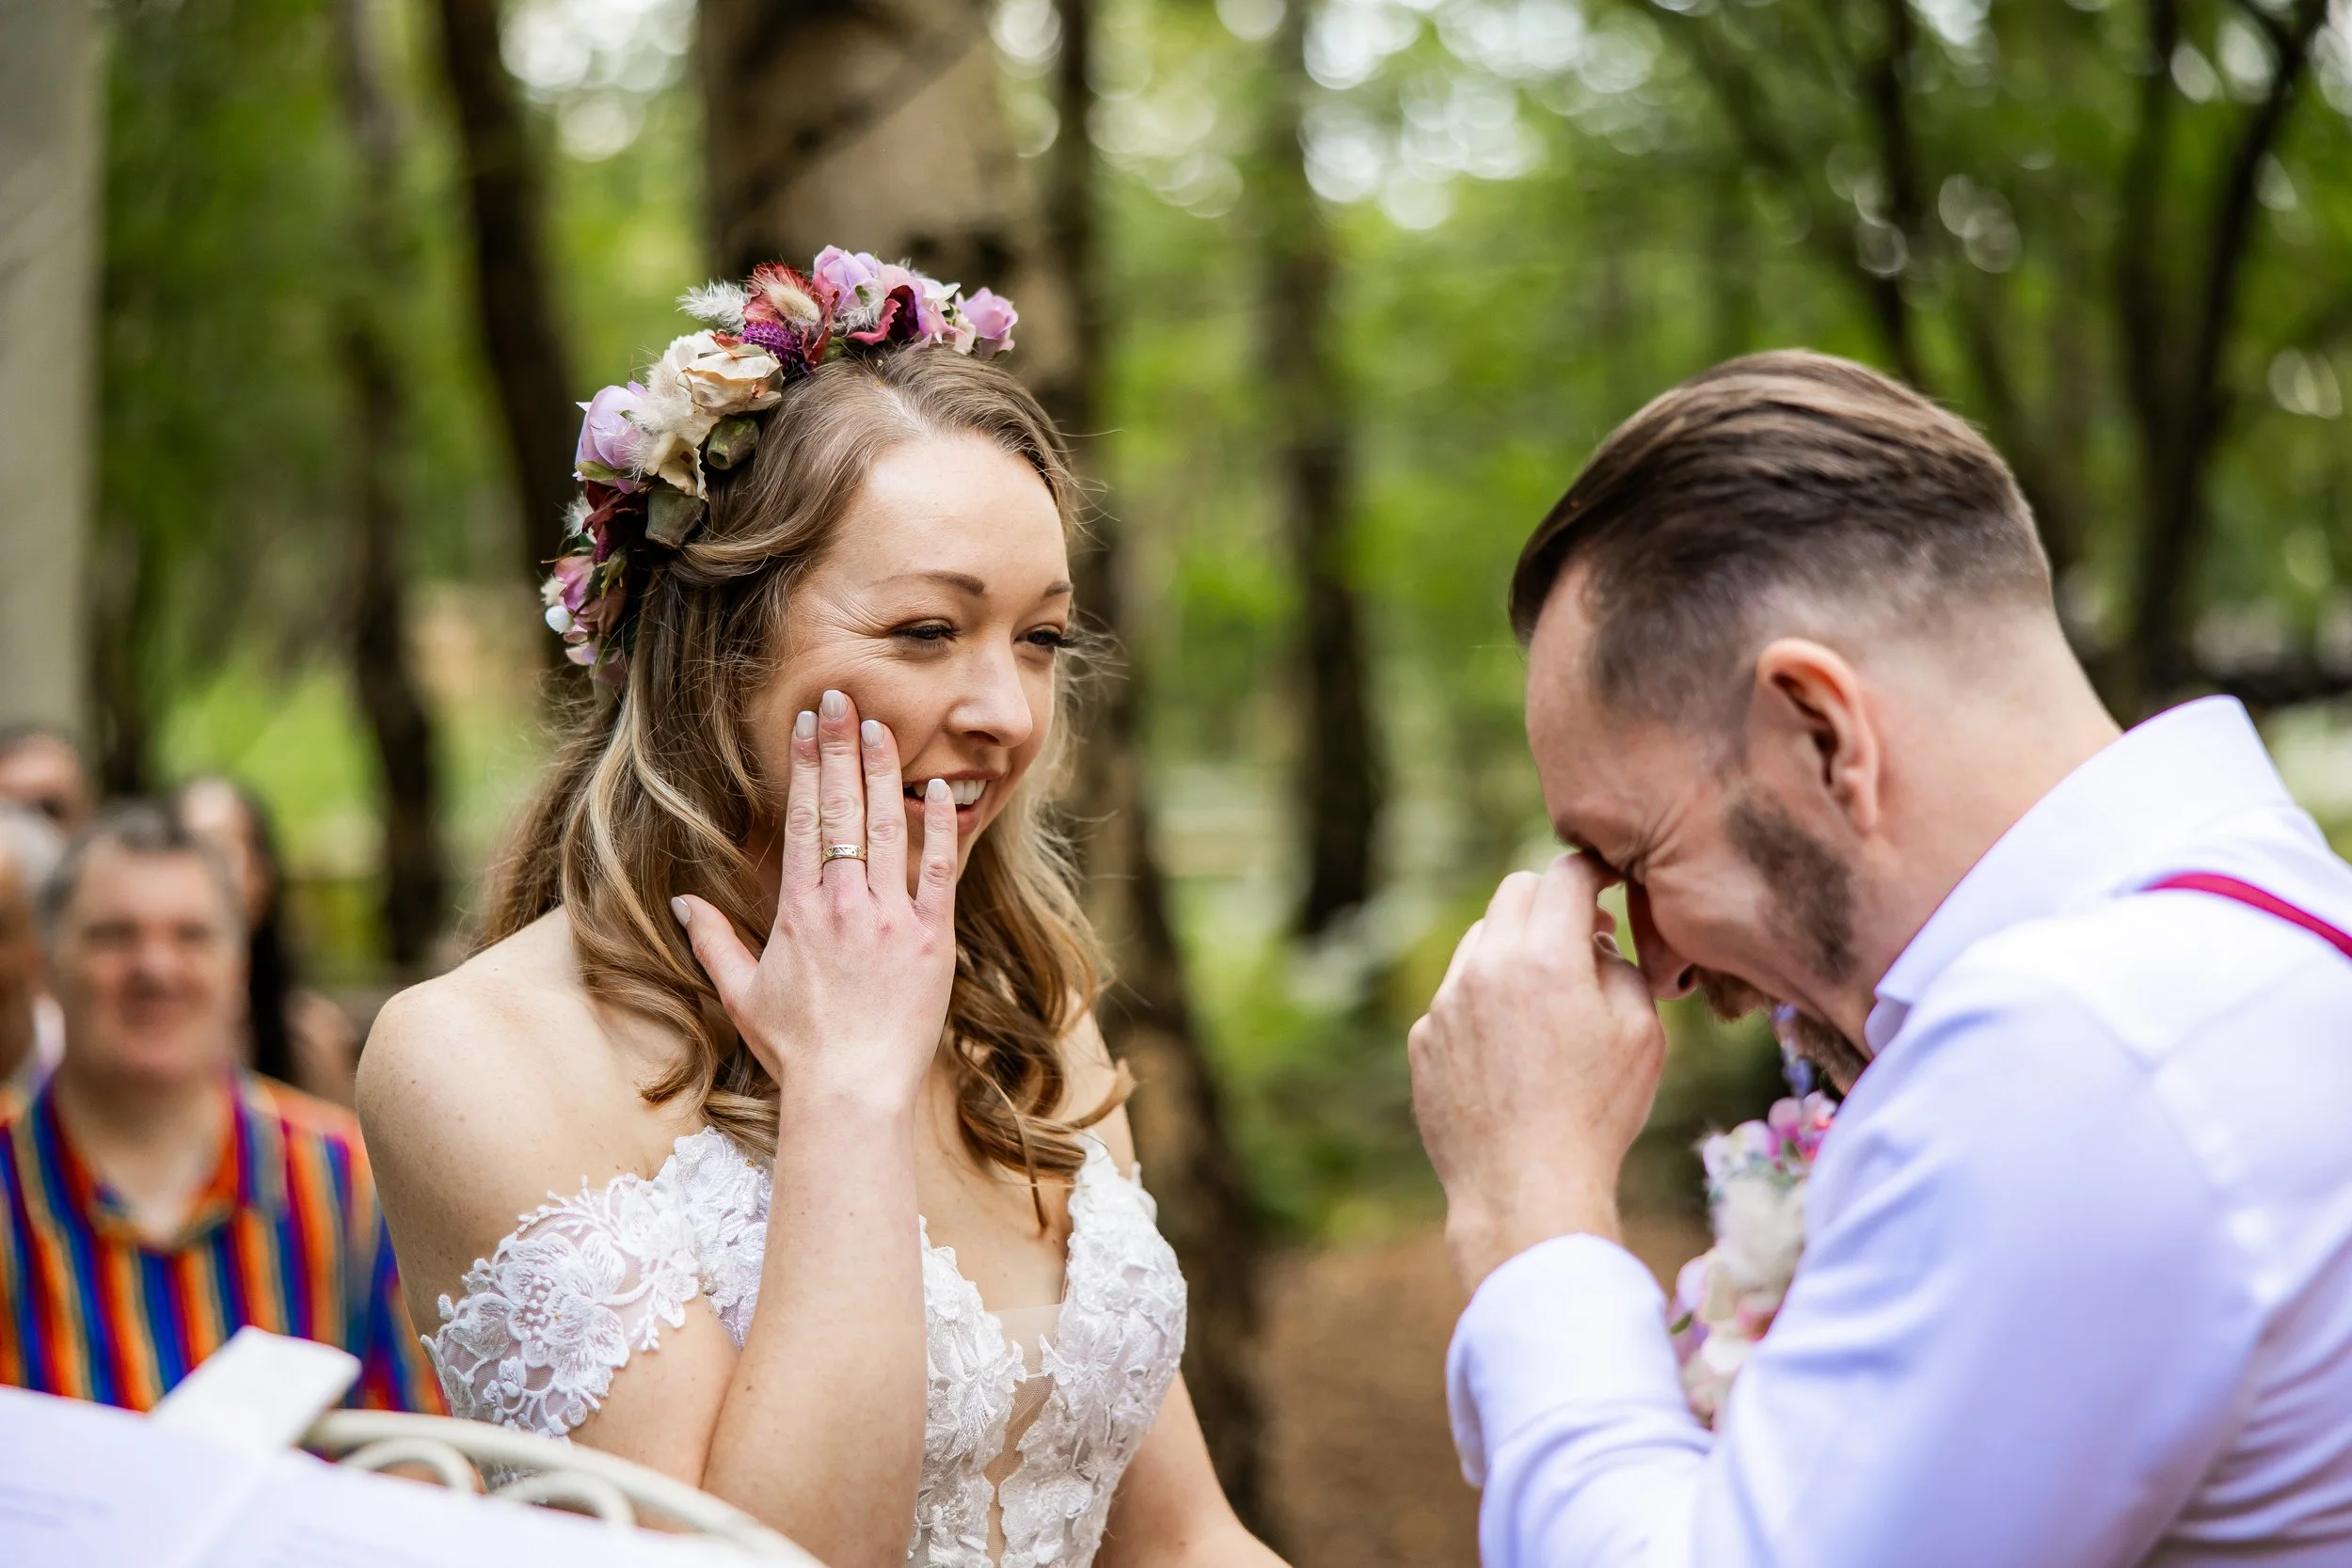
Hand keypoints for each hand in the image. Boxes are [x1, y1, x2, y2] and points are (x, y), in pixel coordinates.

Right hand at [674, 688, 958, 1119]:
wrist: (851, 1090)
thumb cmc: (797, 1049)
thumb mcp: (741, 993)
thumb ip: (713, 942)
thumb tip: (685, 904)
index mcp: (798, 911)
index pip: (802, 820)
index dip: (806, 767)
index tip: (809, 725)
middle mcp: (843, 903)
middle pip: (842, 808)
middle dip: (843, 748)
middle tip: (845, 697)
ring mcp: (890, 917)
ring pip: (887, 828)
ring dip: (885, 772)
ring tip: (884, 725)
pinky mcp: (932, 938)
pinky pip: (939, 871)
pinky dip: (941, 829)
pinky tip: (941, 791)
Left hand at [1408, 853, 1666, 1290]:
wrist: (1524, 1189)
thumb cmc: (1596, 1114)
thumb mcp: (1642, 1034)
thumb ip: (1620, 965)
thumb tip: (1592, 941)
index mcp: (1544, 958)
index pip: (1565, 873)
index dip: (1595, 872)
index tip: (1609, 887)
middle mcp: (1485, 968)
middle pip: (1514, 891)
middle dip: (1551, 901)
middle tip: (1582, 936)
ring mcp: (1445, 1003)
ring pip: (1481, 941)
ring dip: (1515, 950)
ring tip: (1548, 1000)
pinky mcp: (1425, 1039)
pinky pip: (1456, 996)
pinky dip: (1485, 1001)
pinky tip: (1513, 1049)